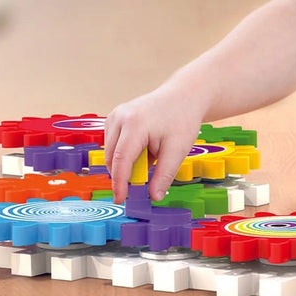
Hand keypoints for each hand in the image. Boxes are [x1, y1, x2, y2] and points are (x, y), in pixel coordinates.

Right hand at [103, 86, 206, 202]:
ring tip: (152, 154)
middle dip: (125, 173)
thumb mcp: (178, 149)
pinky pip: (113, 144)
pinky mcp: (115, 118)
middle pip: (113, 157)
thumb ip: (164, 174)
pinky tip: (145, 147)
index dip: (119, 183)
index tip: (120, 199)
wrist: (184, 95)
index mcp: (134, 124)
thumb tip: (154, 196)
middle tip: (147, 178)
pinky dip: (125, 153)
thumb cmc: (182, 118)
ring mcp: (115, 116)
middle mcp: (119, 117)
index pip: (120, 160)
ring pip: (111, 152)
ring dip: (126, 162)